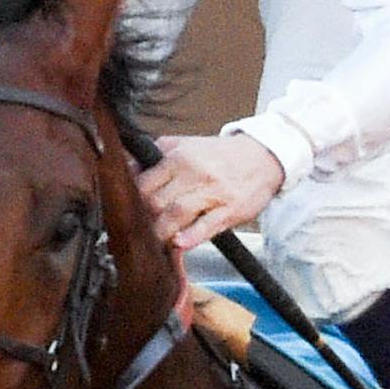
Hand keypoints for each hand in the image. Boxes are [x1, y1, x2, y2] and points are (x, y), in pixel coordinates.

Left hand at [137, 133, 285, 253]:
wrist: (263, 156)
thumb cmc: (221, 156)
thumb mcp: (186, 145)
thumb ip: (156, 156)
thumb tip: (126, 168)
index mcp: (179, 157)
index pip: (144, 183)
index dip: (132, 202)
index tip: (129, 213)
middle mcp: (195, 173)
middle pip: (156, 201)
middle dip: (145, 220)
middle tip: (140, 231)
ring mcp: (214, 192)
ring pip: (177, 214)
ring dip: (162, 232)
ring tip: (157, 240)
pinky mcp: (231, 210)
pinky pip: (207, 226)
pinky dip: (191, 237)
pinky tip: (180, 243)